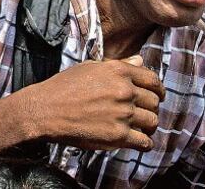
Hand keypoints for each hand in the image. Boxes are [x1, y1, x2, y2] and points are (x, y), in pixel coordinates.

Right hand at [25, 57, 164, 151]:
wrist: (46, 110)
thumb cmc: (65, 86)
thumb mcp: (91, 67)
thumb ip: (119, 65)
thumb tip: (139, 61)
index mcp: (119, 71)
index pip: (152, 80)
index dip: (158, 89)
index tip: (157, 96)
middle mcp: (124, 91)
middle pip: (154, 102)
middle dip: (151, 108)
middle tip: (144, 113)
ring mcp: (122, 114)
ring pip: (152, 121)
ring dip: (149, 126)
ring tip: (141, 128)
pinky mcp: (117, 135)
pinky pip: (144, 142)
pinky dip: (145, 143)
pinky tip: (138, 141)